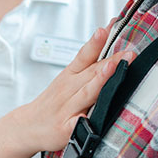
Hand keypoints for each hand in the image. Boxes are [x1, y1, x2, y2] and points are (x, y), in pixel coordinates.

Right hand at [14, 27, 135, 153]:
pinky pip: (77, 125)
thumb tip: (114, 52)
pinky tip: (91, 115)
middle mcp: (68, 89)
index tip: (110, 27)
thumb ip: (88, 66)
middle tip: (129, 52)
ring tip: (112, 68)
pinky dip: (84, 120)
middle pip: (92, 72)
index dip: (97, 41)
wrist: (28, 125)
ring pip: (87, 93)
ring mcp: (67, 109)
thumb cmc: (52, 103)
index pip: (85, 55)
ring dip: (100, 80)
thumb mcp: (66, 80)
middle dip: (111, 61)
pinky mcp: (66, 129)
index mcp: (69, 76)